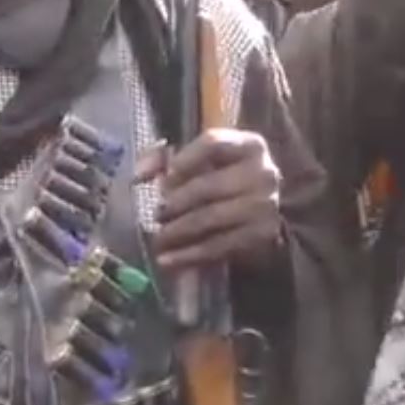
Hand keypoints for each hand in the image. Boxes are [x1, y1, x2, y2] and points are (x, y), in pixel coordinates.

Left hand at [148, 129, 282, 268]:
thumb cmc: (224, 176)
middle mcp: (263, 173)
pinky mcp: (261, 235)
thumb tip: (139, 174)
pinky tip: (168, 260)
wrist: (263, 207)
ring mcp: (264, 206)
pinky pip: (219, 246)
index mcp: (248, 146)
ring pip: (211, 218)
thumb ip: (165, 158)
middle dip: (175, 203)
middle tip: (156, 214)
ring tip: (159, 238)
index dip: (185, 159)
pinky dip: (189, 254)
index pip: (213, 144)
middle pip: (208, 186)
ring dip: (178, 231)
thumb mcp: (202, 158)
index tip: (164, 176)